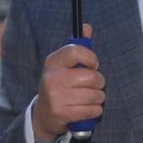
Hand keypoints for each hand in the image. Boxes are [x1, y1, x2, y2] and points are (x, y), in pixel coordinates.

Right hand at [30, 23, 102, 142]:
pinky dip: (95, 110)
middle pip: (91, 76)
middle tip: (94, 85)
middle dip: (99, 82)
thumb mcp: (64, 65)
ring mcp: (55, 96)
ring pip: (95, 95)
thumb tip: (87, 27)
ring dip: (98, 98)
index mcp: (53, 61)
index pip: (76, 51)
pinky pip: (92, 110)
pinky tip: (87, 109)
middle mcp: (52, 77)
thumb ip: (78, 47)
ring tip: (90, 98)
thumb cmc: (60, 85)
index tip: (93, 65)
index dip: (91, 58)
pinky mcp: (62, 113)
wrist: (43, 114)